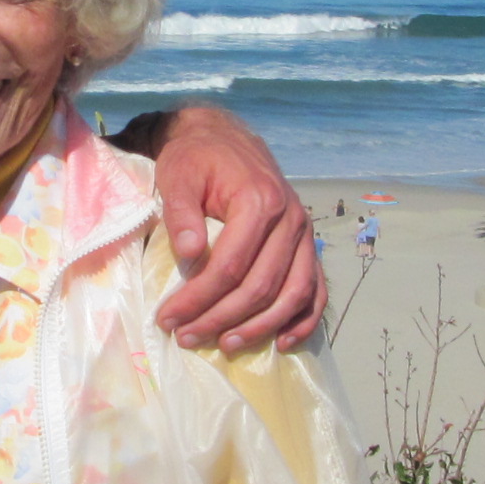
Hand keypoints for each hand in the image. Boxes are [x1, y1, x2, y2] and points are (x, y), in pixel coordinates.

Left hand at [150, 106, 323, 351]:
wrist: (224, 139)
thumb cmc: (197, 159)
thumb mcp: (178, 176)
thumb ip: (181, 213)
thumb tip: (190, 254)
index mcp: (259, 202)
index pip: (230, 266)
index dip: (198, 299)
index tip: (168, 319)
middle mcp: (290, 219)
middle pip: (260, 286)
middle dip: (221, 318)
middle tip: (187, 338)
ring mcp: (304, 234)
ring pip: (293, 294)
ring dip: (261, 327)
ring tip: (227, 344)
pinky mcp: (308, 244)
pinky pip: (316, 289)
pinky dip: (303, 319)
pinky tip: (283, 341)